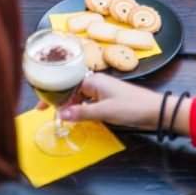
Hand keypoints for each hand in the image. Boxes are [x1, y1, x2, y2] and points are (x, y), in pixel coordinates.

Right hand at [39, 74, 163, 130]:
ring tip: (58, 115)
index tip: (41, 105)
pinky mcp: (107, 98)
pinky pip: (86, 101)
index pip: (66, 84)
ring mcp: (101, 90)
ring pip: (78, 95)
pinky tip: (75, 115)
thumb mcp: (104, 111)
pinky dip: (78, 107)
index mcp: (92, 79)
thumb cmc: (131, 106)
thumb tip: (60, 115)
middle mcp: (95, 82)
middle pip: (70, 89)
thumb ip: (81, 113)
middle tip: (44, 111)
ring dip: (68, 104)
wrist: (154, 111)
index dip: (52, 94)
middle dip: (58, 99)